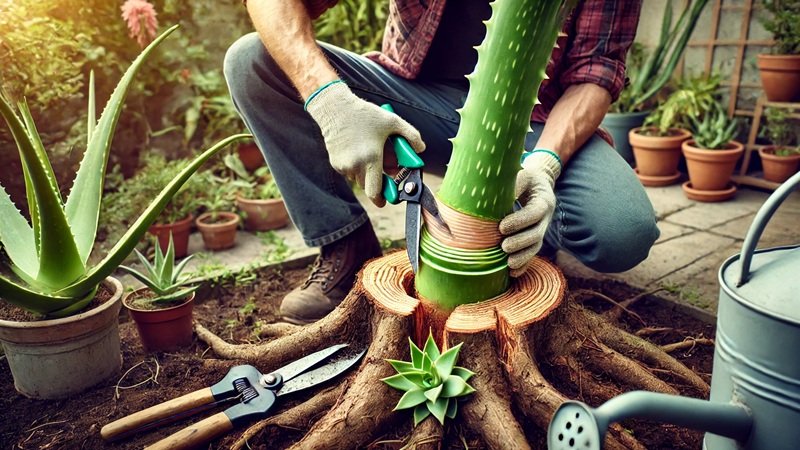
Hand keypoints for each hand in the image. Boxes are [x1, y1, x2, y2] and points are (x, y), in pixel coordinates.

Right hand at [305, 81, 424, 206]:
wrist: (334, 108)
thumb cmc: (365, 115)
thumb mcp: (393, 121)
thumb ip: (411, 135)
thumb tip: (421, 150)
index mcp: (371, 158)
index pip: (375, 192)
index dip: (381, 199)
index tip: (387, 199)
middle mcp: (355, 165)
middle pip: (369, 186)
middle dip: (377, 181)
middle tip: (383, 167)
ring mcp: (343, 166)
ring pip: (358, 179)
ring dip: (366, 173)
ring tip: (370, 153)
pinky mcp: (335, 162)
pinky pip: (349, 172)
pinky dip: (355, 166)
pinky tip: (357, 149)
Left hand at [499, 150, 561, 276]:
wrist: (538, 183)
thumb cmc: (525, 177)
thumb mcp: (522, 174)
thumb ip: (514, 183)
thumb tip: (497, 195)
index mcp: (543, 200)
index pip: (535, 213)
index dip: (520, 221)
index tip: (502, 227)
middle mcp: (546, 217)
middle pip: (537, 234)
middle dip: (520, 243)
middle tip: (504, 246)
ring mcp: (542, 229)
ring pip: (536, 246)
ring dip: (523, 257)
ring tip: (508, 264)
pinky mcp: (536, 237)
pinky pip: (532, 253)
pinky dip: (524, 264)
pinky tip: (512, 273)